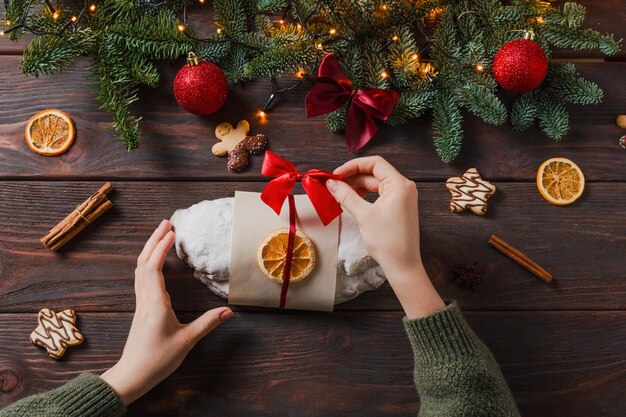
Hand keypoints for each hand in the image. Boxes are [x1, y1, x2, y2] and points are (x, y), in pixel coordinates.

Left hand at [101, 220, 232, 404]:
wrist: (132, 375)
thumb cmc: (156, 360)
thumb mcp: (186, 341)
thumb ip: (207, 324)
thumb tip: (229, 312)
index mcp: (155, 303)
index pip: (153, 268)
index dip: (160, 247)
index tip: (171, 231)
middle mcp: (145, 299)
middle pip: (143, 262)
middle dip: (153, 240)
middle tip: (166, 223)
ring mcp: (141, 304)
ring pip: (140, 269)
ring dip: (149, 249)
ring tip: (161, 235)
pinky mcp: (141, 309)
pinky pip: (141, 279)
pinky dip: (148, 263)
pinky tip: (155, 262)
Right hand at [326, 156, 444, 318]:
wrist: (402, 265)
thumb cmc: (387, 241)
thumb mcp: (363, 215)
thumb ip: (346, 195)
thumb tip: (331, 183)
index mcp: (399, 184)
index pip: (374, 163)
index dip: (353, 166)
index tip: (336, 174)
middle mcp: (404, 187)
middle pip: (374, 173)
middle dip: (353, 177)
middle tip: (333, 185)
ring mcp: (403, 197)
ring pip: (376, 184)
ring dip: (358, 187)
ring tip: (340, 194)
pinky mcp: (399, 207)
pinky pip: (380, 194)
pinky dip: (366, 195)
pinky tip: (353, 201)